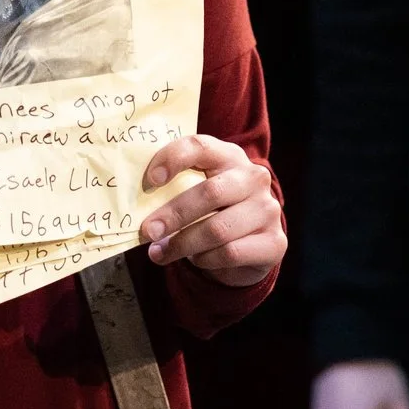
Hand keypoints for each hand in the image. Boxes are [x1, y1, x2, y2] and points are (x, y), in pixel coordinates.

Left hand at [139, 135, 285, 286]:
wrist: (251, 243)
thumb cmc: (213, 211)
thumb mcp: (196, 190)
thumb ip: (173, 188)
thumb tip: (134, 202)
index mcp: (230, 156)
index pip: (200, 147)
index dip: (173, 159)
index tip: (150, 180)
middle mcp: (254, 178)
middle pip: (210, 193)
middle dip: (173, 215)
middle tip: (148, 231)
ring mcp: (268, 210)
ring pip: (218, 229)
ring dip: (182, 244)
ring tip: (159, 253)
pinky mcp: (274, 242)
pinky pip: (230, 253)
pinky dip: (205, 260)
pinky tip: (194, 260)